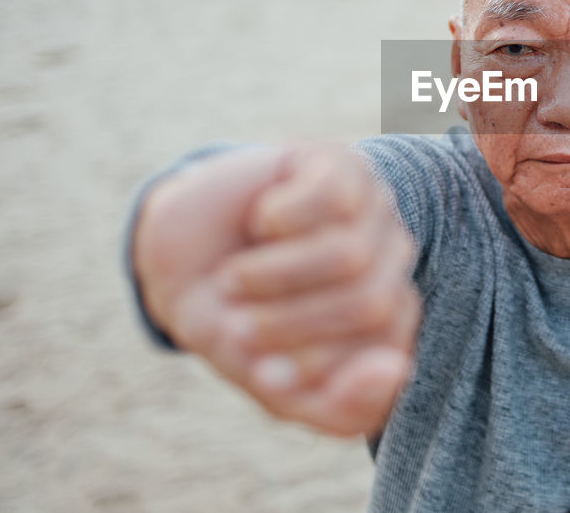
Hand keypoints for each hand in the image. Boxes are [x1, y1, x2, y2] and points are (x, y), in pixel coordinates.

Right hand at [134, 144, 420, 436]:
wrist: (174, 255)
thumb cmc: (232, 320)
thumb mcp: (272, 384)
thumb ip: (338, 406)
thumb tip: (396, 370)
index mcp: (391, 318)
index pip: (389, 354)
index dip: (316, 366)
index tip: (264, 366)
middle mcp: (393, 260)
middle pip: (370, 303)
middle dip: (289, 325)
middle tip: (239, 323)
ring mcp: (373, 209)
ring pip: (349, 253)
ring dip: (274, 275)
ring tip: (236, 278)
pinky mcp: (341, 165)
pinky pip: (331, 198)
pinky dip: (278, 221)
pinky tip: (261, 223)